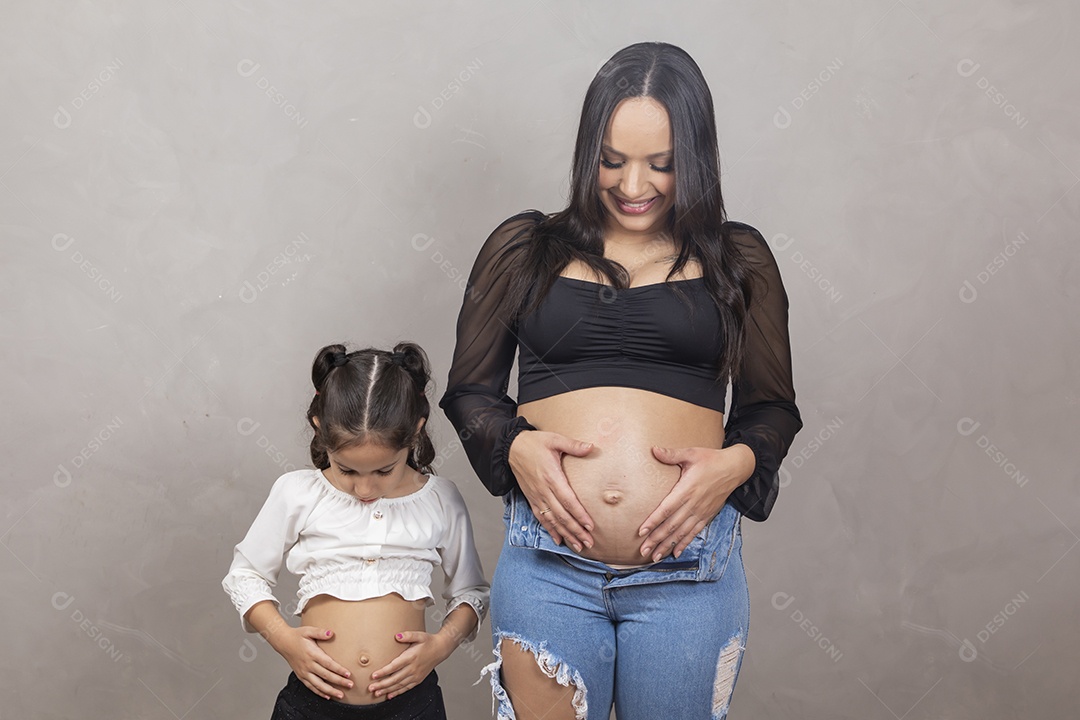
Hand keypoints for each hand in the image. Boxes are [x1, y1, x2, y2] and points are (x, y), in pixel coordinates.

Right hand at [272, 625, 353, 699]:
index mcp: (312, 654)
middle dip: (339, 681)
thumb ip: (320, 632)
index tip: (348, 674)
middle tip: (350, 685)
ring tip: (340, 695)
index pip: (328, 664)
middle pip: (326, 676)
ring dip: (330, 691)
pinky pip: (310, 687)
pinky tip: (327, 696)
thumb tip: (330, 633)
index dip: (338, 670)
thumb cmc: (297, 636)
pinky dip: (319, 692)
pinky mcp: (301, 676)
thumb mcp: (308, 630)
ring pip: (318, 685)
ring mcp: (304, 672)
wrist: (283, 642)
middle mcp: (308, 665)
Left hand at [368, 631, 451, 698]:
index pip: (394, 666)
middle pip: (395, 679)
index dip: (383, 672)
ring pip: (399, 685)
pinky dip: (397, 692)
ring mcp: (416, 675)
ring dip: (387, 690)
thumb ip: (408, 635)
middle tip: (371, 688)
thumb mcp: (419, 635)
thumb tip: (397, 636)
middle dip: (382, 684)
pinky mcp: (418, 679)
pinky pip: (406, 688)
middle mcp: (413, 668)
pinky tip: (389, 695)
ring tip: (376, 693)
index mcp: (411, 657)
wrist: (440, 649)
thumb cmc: (428, 642)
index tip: (374, 675)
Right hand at [508, 429, 594, 550]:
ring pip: (552, 520)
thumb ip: (573, 445)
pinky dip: (550, 530)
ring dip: (565, 534)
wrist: (512, 448)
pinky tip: (559, 540)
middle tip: (589, 542)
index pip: (568, 500)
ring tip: (578, 546)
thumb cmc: (534, 443)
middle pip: (561, 515)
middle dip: (576, 530)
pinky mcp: (531, 499)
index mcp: (551, 477)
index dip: (579, 514)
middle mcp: (543, 490)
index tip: (590, 525)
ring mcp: (536, 497)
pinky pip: (541, 518)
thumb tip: (591, 447)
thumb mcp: (554, 439)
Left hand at [637, 444, 754, 561]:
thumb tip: (653, 450)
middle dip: (656, 539)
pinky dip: (684, 543)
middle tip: (642, 550)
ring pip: (681, 533)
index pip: (666, 509)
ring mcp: (701, 512)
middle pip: (671, 525)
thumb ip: (671, 454)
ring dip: (667, 545)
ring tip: (654, 556)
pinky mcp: (707, 516)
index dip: (654, 521)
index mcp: (687, 489)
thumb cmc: (711, 459)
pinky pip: (694, 533)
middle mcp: (693, 504)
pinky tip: (675, 553)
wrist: (734, 468)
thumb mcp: (691, 453)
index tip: (642, 531)